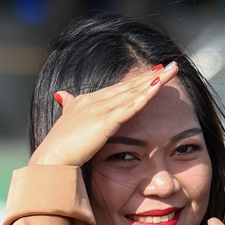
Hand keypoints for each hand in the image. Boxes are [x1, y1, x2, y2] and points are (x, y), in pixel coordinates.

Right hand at [29, 62, 177, 167]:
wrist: (52, 158)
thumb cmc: (61, 145)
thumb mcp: (66, 120)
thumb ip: (68, 106)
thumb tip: (61, 94)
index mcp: (89, 100)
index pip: (119, 88)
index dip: (138, 80)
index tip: (155, 72)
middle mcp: (95, 100)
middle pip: (130, 85)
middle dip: (152, 75)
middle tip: (171, 66)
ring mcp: (100, 109)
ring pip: (133, 92)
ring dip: (154, 81)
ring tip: (171, 71)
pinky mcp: (106, 121)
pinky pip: (130, 106)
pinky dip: (145, 96)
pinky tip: (158, 86)